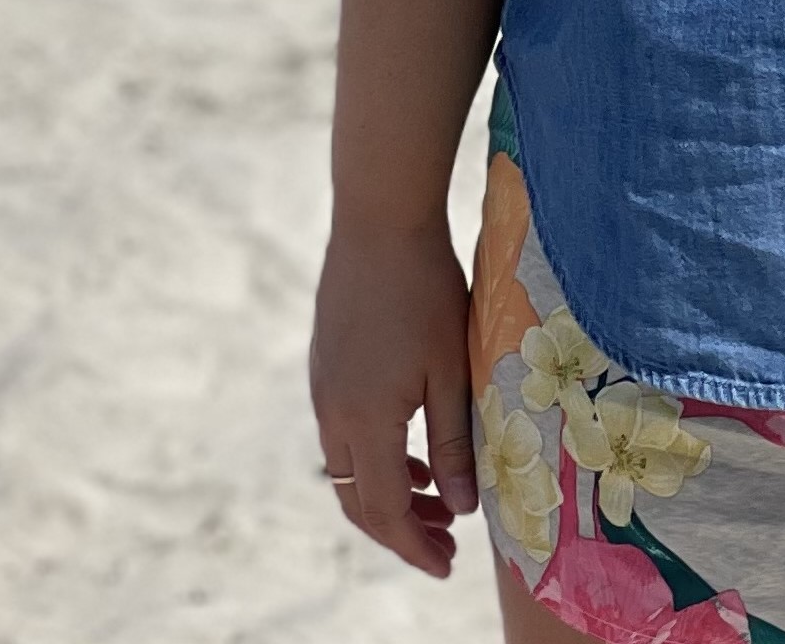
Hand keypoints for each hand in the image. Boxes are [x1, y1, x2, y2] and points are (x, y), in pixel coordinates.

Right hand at [308, 219, 479, 577]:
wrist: (379, 219)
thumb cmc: (425, 289)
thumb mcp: (452, 368)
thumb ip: (454, 441)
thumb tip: (460, 507)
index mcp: (366, 421)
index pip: (385, 510)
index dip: (414, 545)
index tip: (445, 565)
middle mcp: (334, 412)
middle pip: (359, 499)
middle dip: (400, 529)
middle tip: (444, 543)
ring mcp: (324, 386)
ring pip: (348, 468)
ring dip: (387, 492)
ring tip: (434, 498)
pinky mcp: (325, 364)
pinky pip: (343, 434)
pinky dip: (375, 457)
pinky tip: (410, 447)